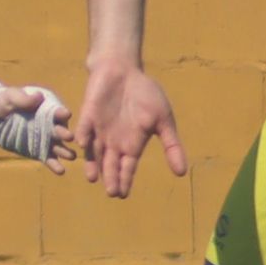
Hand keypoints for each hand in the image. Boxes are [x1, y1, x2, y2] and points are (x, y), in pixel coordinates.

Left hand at [0, 70, 71, 170]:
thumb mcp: (10, 97)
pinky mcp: (38, 150)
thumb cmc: (2, 103)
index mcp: (46, 107)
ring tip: (71, 157)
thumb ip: (23, 98)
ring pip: (56, 145)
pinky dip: (54, 164)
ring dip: (64, 151)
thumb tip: (38, 97)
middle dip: (64, 133)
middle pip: (58, 129)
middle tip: (70, 137)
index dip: (60, 112)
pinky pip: (48, 158)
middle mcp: (49, 123)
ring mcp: (44, 138)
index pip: (55, 110)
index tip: (66, 114)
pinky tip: (61, 171)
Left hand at [70, 55, 184, 199]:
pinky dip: (83, 134)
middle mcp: (113, 141)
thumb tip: (182, 173)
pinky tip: (83, 143)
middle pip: (110, 164)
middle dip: (110, 177)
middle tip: (111, 192)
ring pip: (94, 151)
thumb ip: (171, 145)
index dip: (125, 180)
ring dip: (93, 163)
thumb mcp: (163, 119)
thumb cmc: (145, 94)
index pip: (127, 167)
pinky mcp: (88, 114)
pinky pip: (84, 126)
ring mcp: (98, 129)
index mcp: (131, 144)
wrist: (125, 69)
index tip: (123, 195)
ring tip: (93, 177)